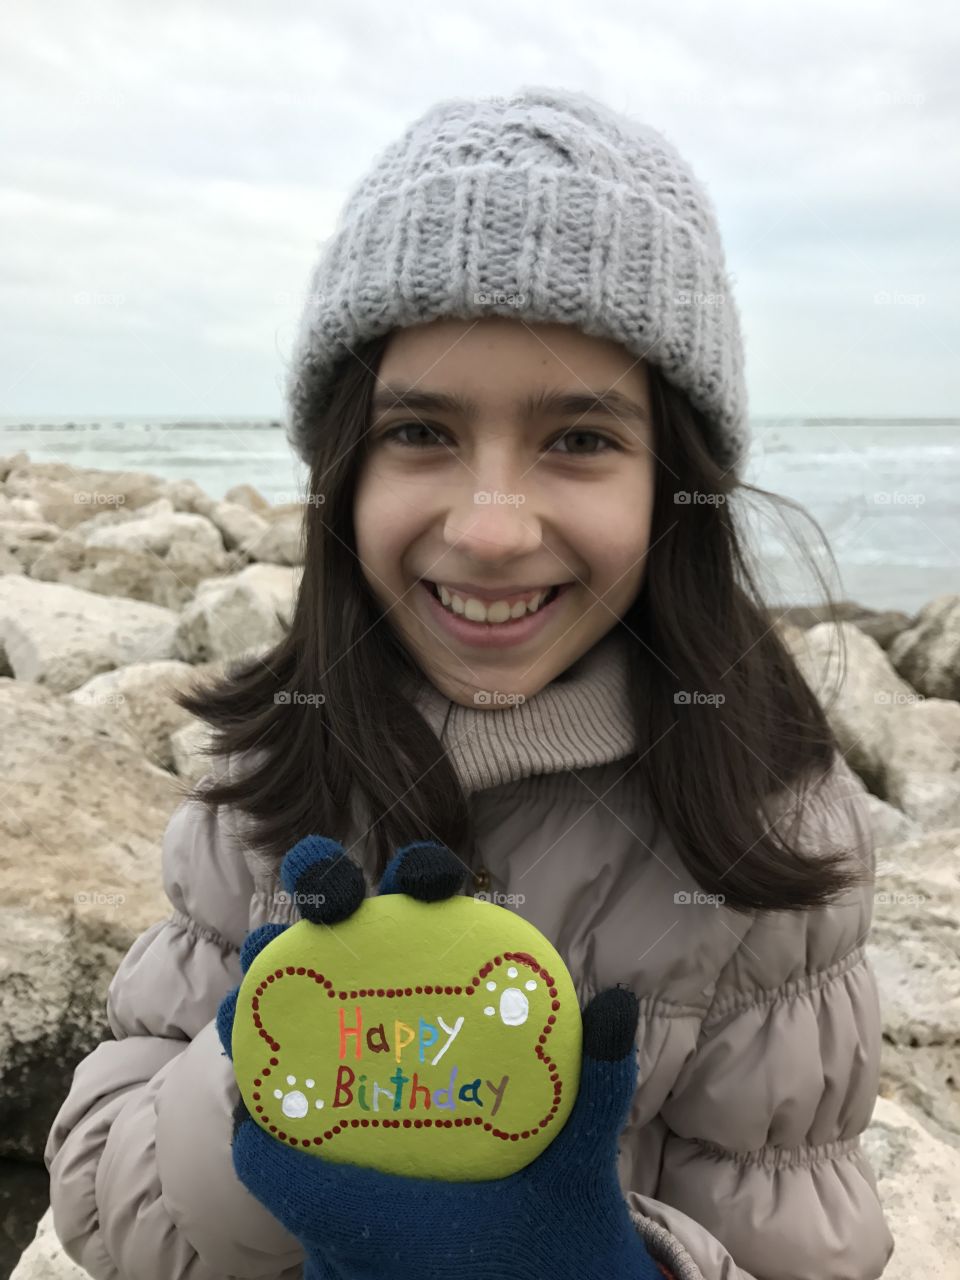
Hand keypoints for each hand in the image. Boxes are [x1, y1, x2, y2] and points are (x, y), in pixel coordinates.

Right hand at [217, 837, 663, 1279]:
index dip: (424, 875)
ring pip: (289, 972)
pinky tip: (242, 1023)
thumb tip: (615, 1008)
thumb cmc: (528, 1177)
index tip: (434, 883)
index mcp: (448, 977)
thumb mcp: (569, 1133)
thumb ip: (593, 1079)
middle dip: (328, 880)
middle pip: (348, 917)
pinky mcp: (296, 1094)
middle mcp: (383, 992)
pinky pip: (261, 1053)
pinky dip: (245, 1030)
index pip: (431, 905)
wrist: (490, 1258)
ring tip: (269, 951)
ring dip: (272, 950)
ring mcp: (333, 1038)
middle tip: (334, 893)